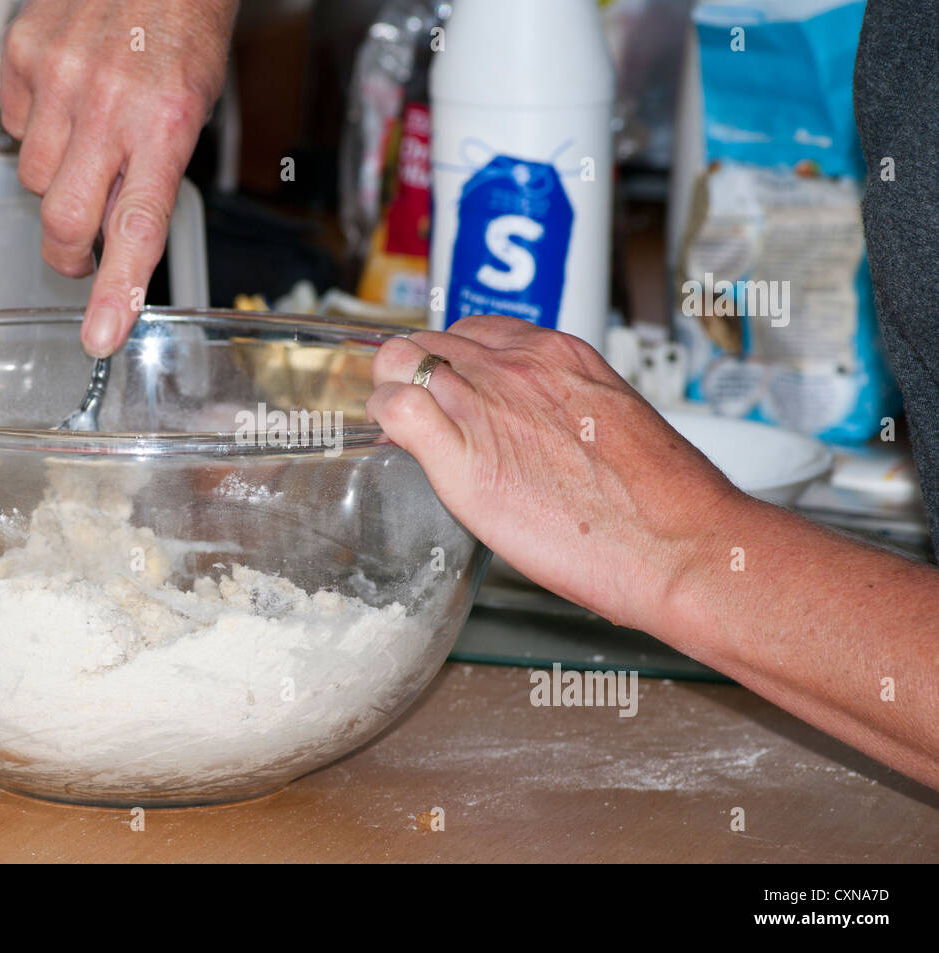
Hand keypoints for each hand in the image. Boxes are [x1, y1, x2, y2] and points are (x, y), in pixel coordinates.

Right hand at [1, 0, 236, 356]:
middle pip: (62, 218)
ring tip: (87, 138)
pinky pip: (12, 121)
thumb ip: (152, 176)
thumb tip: (117, 238)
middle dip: (67, 250)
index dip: (116, 289)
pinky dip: (36, 122)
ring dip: (55, 177)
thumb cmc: (185, 31)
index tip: (101, 336)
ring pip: (32, 175)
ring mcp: (59, 77)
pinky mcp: (22, 52)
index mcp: (167, 124)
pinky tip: (66, 95)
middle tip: (79, 252)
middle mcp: (109, 104)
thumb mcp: (193, 112)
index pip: (137, 227)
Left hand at [365, 316, 748, 632]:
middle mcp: (515, 367)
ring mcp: (485, 404)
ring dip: (391, 393)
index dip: (450, 363)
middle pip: (427, 341)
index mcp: (555, 354)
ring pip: (398, 361)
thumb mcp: (610, 422)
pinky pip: (395, 409)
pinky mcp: (462, 456)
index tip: (448, 393)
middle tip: (418, 418)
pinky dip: (384, 421)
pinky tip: (396, 448)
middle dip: (413, 375)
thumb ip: (560, 409)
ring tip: (403, 435)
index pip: (472, 331)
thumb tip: (536, 430)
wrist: (680, 543)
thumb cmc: (661, 502)